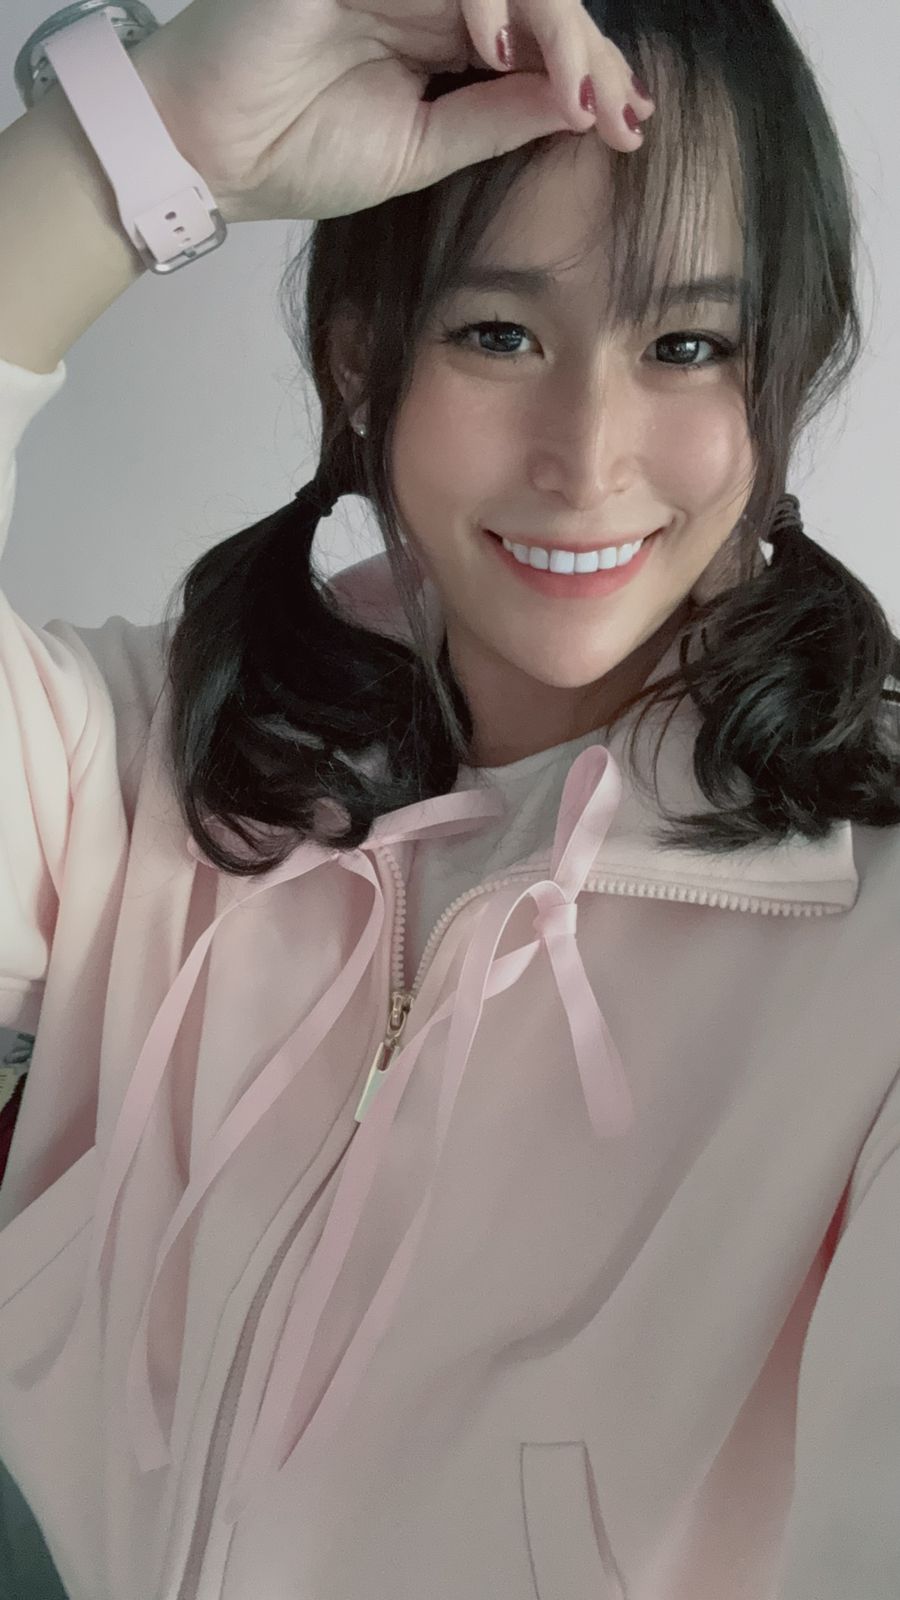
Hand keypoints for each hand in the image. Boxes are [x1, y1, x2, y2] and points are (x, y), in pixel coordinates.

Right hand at [130, 0, 653, 223]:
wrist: (210, 154)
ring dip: (553, 23)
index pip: (533, 37)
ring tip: (573, 87)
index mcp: (438, 36)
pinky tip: (497, 48)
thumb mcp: (422, 151)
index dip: (587, 72)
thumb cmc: (294, 152)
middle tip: (618, 110)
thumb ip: (496, 120)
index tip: (629, 125)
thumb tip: (581, 107)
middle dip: (587, 51)